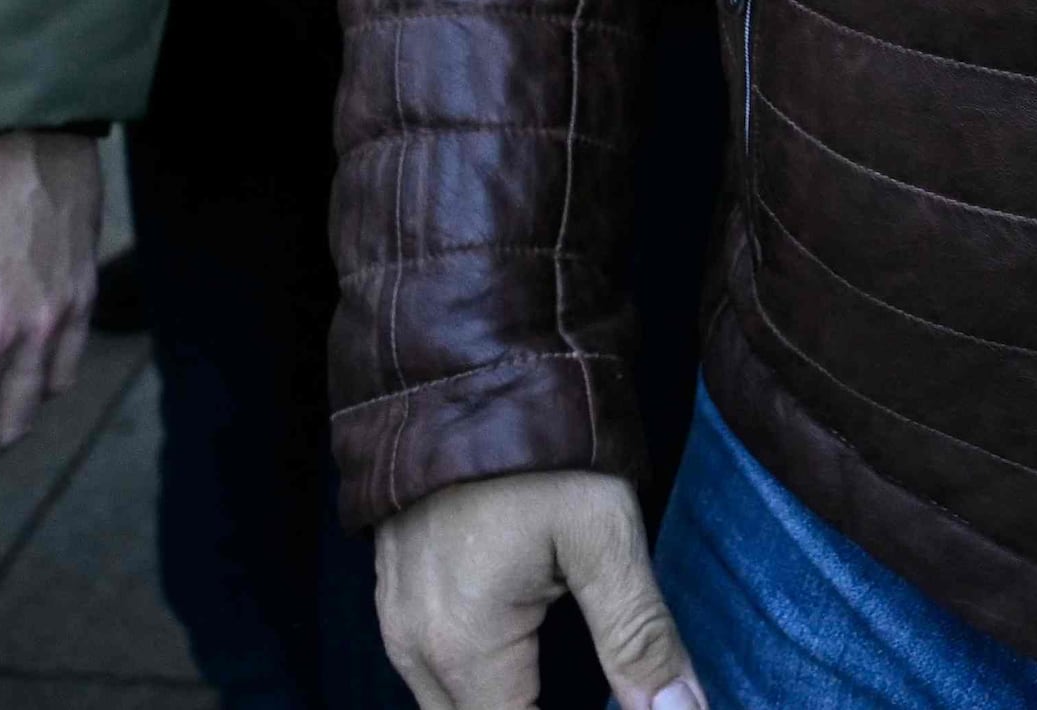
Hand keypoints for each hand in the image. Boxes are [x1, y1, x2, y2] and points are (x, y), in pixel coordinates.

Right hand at [378, 469, 703, 709]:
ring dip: (508, 706)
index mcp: (463, 649)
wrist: (463, 361)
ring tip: (572, 691)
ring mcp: (396, 621)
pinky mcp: (397, 595)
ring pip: (451, 709)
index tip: (620, 704)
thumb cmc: (539, 446)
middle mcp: (414, 649)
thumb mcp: (605, 537)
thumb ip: (640, 640)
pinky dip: (482, 687)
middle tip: (605, 695)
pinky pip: (434, 676)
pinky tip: (529, 669)